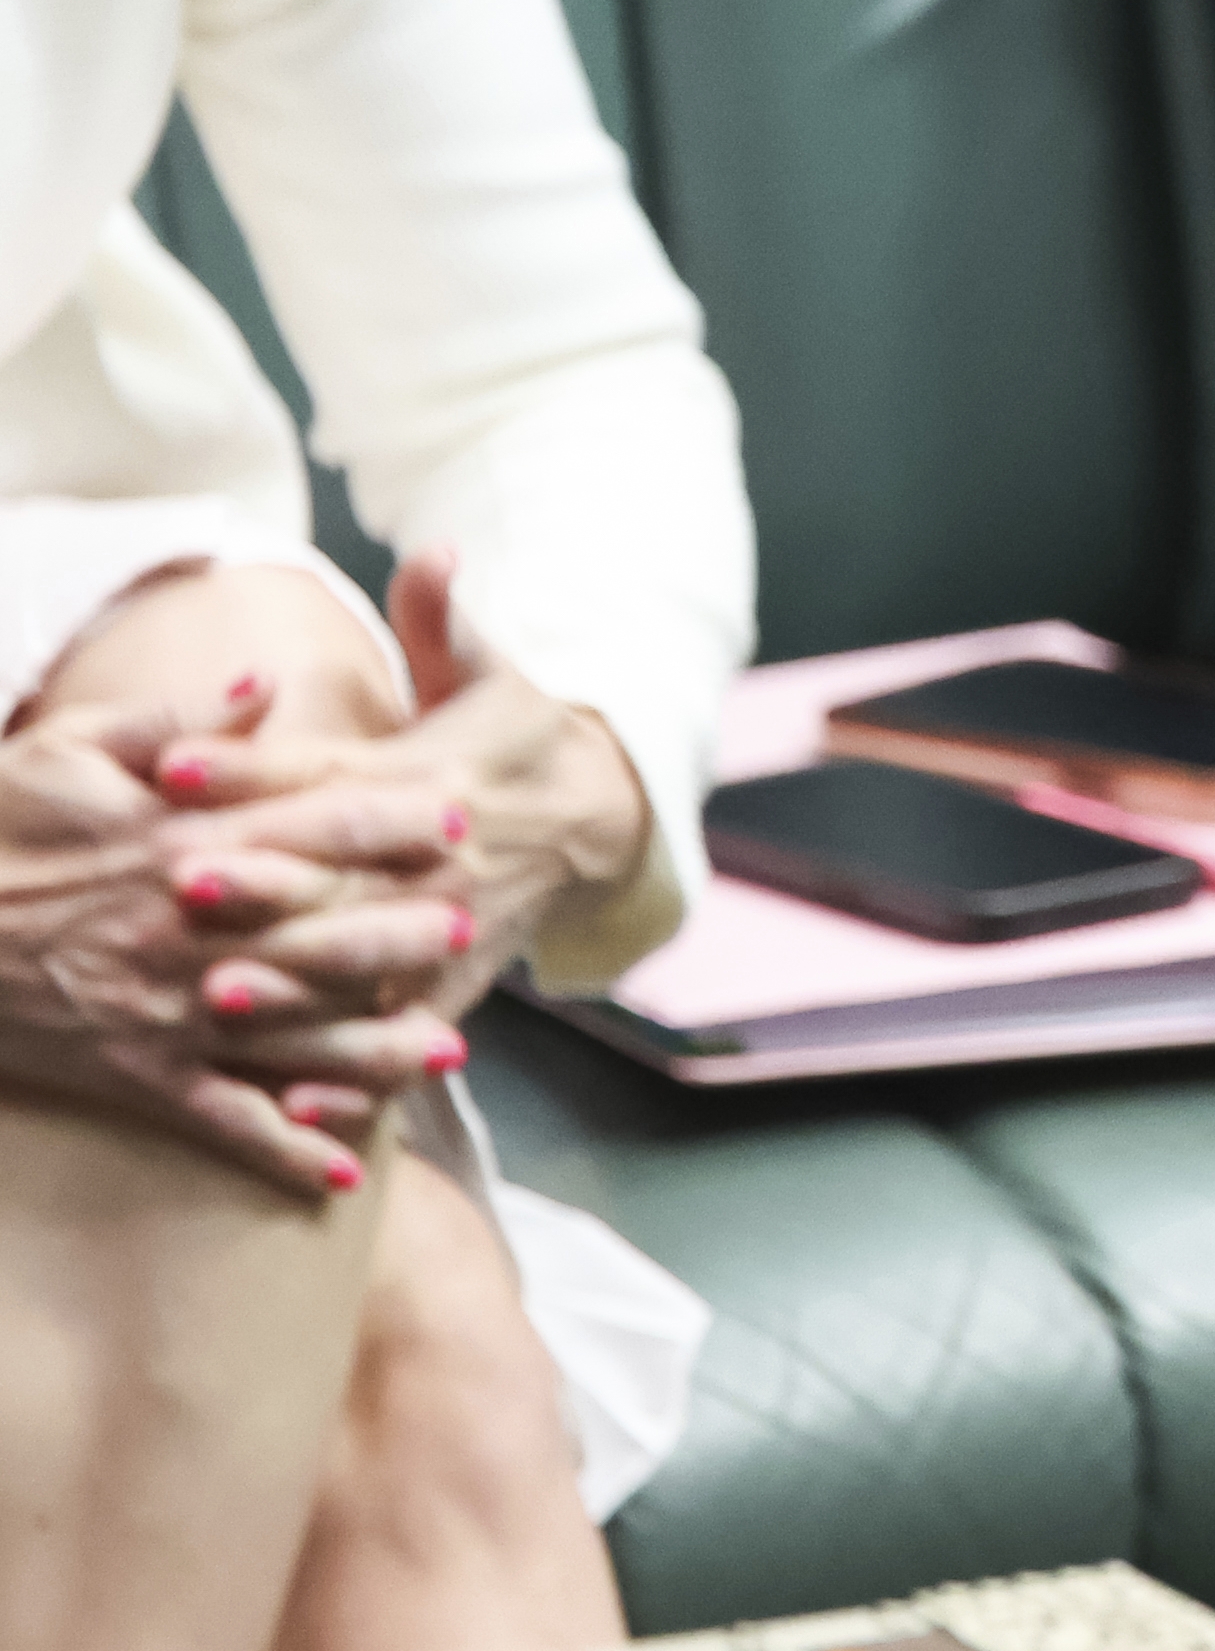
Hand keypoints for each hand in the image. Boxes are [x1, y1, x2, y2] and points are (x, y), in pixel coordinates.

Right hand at [0, 687, 458, 1196]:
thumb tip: (269, 681)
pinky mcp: (134, 1071)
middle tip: (468, 928)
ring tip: (446, 1051)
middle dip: (396, 934)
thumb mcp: (68, 751)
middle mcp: (185, 933)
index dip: (387, 820)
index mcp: (179, 845)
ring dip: (371, 1049)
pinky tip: (343, 1172)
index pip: (307, 829)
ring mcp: (165, 1010)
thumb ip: (179, 720)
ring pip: (289, 1036)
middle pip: (314, 933)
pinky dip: (281, 1149)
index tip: (457, 812)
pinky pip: (221, 1119)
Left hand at [146, 549, 648, 1028]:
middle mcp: (434, 852)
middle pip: (334, 869)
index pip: (325, 769)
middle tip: (184, 889)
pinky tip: (299, 1103)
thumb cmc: (517, 736)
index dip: (248, 767)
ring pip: (362, 958)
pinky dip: (358, 1072)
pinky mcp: (459, 981)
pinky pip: (404, 1033)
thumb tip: (436, 547)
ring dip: (293, 982)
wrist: (603, 816)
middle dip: (261, 882)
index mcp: (426, 770)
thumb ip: (445, 616)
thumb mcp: (489, 666)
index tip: (173, 766)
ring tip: (219, 999)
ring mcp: (447, 922)